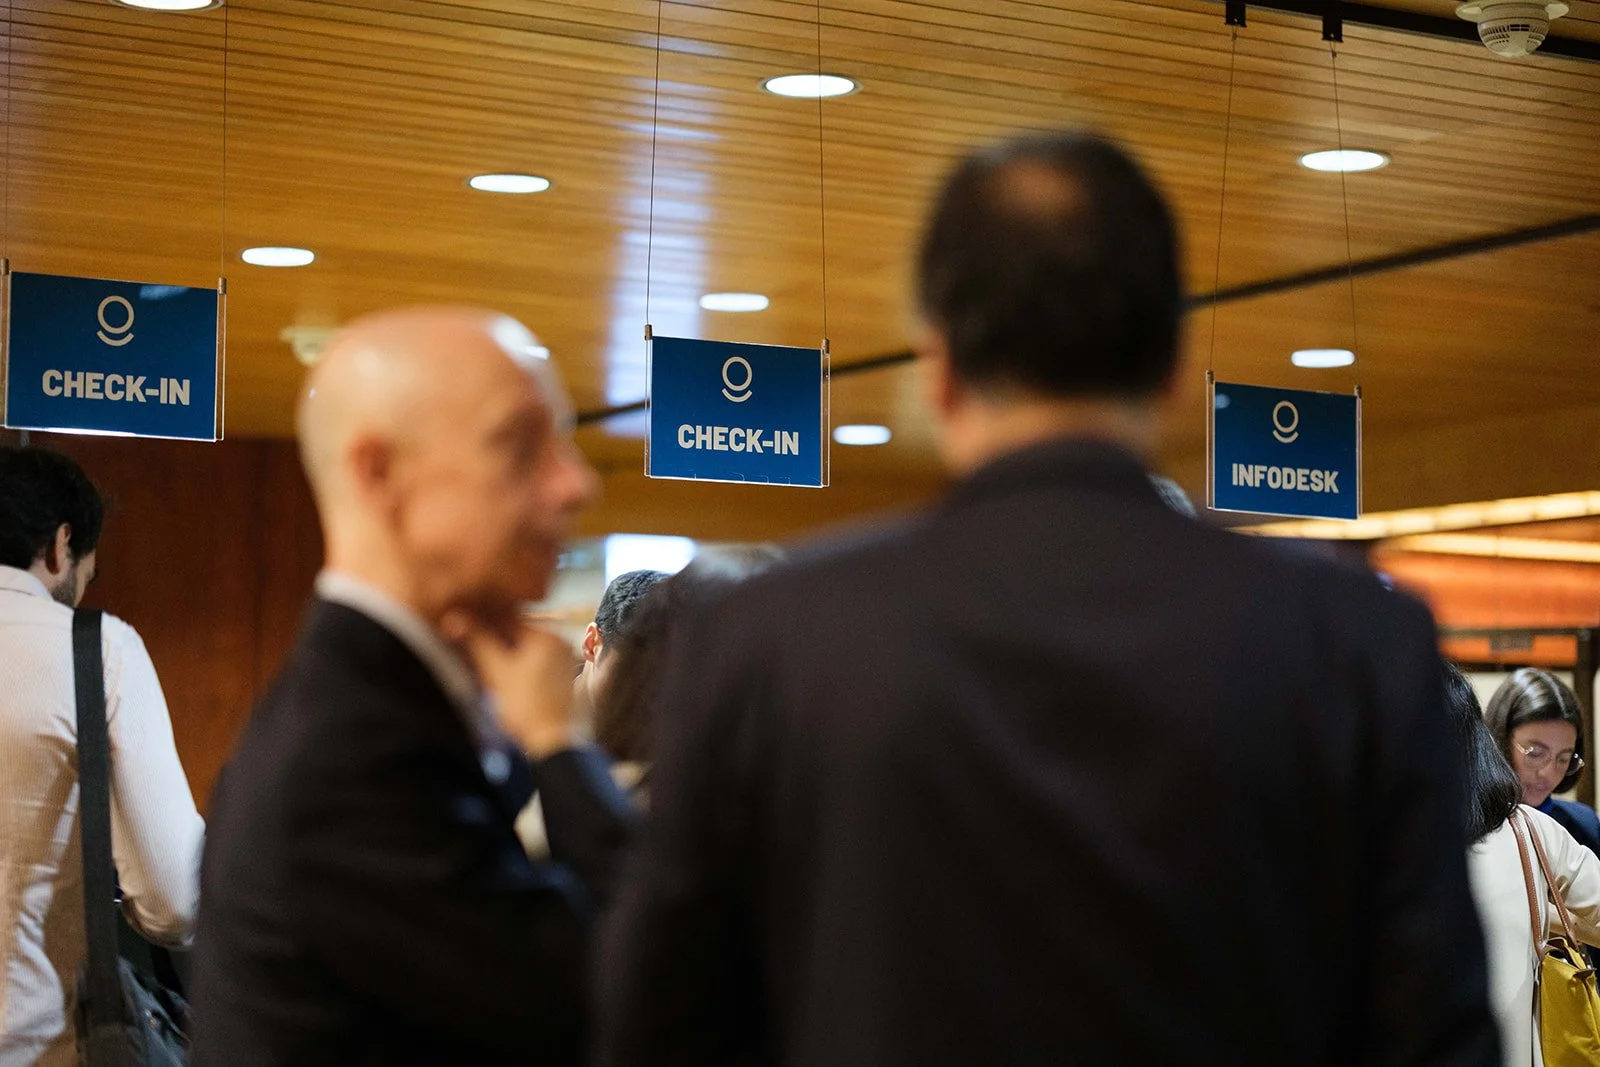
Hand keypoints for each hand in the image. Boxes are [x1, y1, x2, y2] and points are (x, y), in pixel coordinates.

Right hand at [447, 613, 580, 758]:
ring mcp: (560, 659)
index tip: (460, 622)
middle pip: (515, 632)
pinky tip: (495, 672)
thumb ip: (477, 641)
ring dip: (499, 650)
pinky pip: (531, 661)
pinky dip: (513, 663)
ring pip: (521, 647)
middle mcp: (558, 642)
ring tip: (475, 658)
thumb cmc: (526, 707)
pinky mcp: (558, 676)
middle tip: (464, 640)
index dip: (480, 619)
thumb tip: (455, 618)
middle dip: (490, 637)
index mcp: (547, 635)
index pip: (507, 617)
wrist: (550, 741)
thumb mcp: (496, 670)